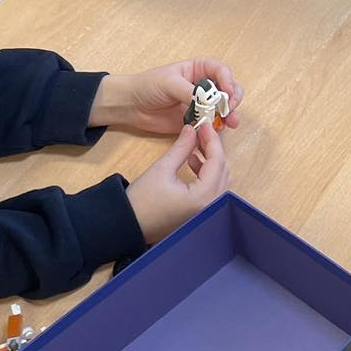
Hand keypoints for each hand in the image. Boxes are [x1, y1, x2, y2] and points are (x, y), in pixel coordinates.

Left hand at [89, 59, 242, 135]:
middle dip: (233, 99)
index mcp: (199, 70)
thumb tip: (208, 102)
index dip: (228, 80)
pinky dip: (217, 127)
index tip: (228, 92)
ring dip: (230, 115)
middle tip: (230, 109)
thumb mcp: (169, 83)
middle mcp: (204, 86)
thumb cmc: (148, 85)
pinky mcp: (196, 121)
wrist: (131, 105)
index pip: (221, 71)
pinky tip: (218, 131)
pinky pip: (211, 124)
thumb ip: (189, 92)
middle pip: (228, 90)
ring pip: (223, 108)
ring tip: (231, 123)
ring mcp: (201, 104)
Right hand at [126, 122, 228, 242]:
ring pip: (220, 180)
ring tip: (196, 147)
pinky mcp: (200, 214)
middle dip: (213, 150)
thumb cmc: (141, 201)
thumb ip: (181, 148)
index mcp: (202, 197)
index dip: (212, 140)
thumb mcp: (162, 168)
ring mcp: (207, 212)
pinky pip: (213, 190)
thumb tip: (192, 129)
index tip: (206, 124)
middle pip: (223, 171)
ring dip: (211, 162)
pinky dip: (207, 175)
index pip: (217, 162)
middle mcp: (210, 207)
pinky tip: (193, 163)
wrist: (127, 225)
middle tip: (201, 132)